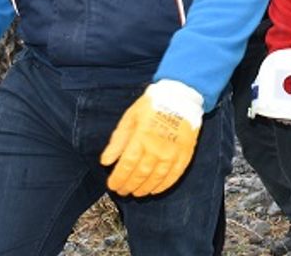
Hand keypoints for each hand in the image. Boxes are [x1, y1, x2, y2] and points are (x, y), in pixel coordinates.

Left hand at [101, 80, 202, 196]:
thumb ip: (118, 140)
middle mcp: (157, 148)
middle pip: (140, 174)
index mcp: (141, 138)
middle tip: (122, 191)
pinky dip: (164, 185)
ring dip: (145, 188)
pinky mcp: (185, 154)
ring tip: (137, 193)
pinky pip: (174, 175)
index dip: (118, 178)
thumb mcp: (130, 118)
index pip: (127, 166)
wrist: (182, 97)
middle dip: (129, 185)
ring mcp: (173, 153)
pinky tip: (156, 190)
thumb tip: (105, 161)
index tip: (112, 185)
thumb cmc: (153, 105)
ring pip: (156, 178)